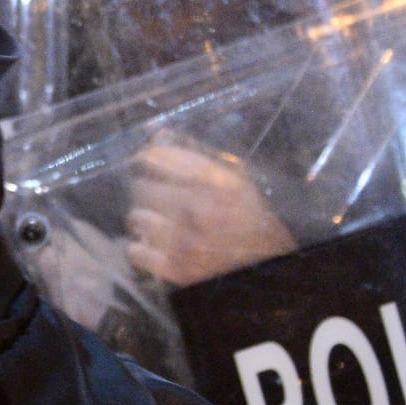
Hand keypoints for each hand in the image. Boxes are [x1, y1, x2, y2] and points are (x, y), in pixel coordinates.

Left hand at [124, 134, 294, 286]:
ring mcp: (186, 243)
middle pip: (142, 187)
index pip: (158, 158)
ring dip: (146, 219)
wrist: (270, 265)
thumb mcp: (236, 177)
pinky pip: (135, 251)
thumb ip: (197, 152)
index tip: (146, 162)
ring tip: (160, 223)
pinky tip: (157, 246)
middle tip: (157, 196)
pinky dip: (142, 248)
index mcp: (217, 183)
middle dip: (148, 189)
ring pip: (136, 218)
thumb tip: (158, 134)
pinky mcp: (176, 270)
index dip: (147, 158)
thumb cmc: (250, 216)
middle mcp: (199, 210)